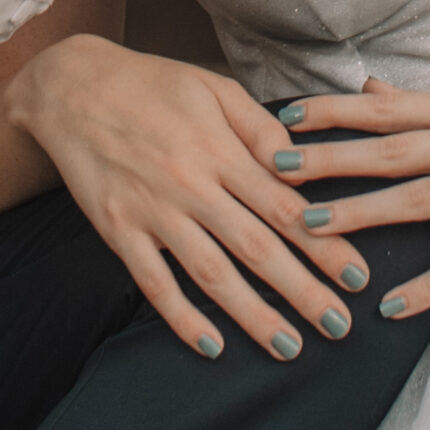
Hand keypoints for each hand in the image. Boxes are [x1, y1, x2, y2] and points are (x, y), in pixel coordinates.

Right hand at [8, 34, 373, 357]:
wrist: (72, 87)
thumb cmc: (152, 83)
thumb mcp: (213, 88)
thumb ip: (260, 127)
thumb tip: (300, 163)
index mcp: (220, 150)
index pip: (285, 207)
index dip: (324, 245)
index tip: (357, 277)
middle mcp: (192, 185)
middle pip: (257, 248)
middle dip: (303, 291)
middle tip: (339, 326)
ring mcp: (154, 212)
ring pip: (212, 274)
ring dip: (253, 314)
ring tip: (290, 346)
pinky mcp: (119, 231)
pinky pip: (154, 283)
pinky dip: (182, 318)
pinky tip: (212, 345)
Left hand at [263, 78, 429, 318]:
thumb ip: (424, 105)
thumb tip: (366, 86)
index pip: (386, 106)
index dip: (332, 112)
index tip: (282, 118)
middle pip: (390, 148)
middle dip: (329, 158)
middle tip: (276, 168)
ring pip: (416, 197)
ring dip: (360, 213)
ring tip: (310, 227)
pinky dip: (426, 285)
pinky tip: (390, 305)